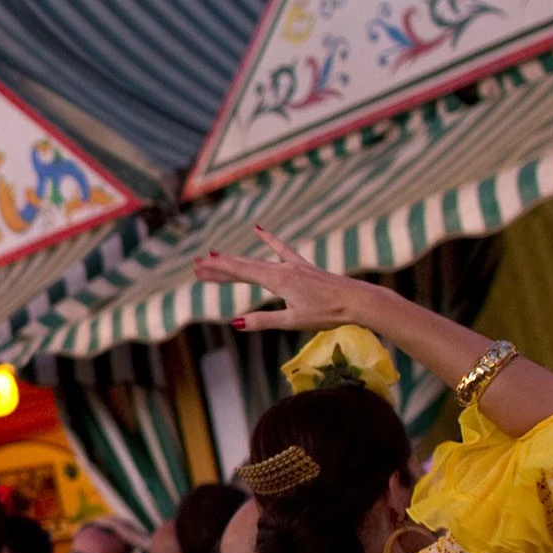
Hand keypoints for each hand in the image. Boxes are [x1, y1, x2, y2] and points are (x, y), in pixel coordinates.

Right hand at [189, 226, 391, 334]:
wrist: (358, 300)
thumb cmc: (328, 314)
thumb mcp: (292, 321)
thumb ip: (263, 321)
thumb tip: (234, 323)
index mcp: (278, 280)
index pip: (240, 272)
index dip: (218, 270)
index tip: (198, 267)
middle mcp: (282, 268)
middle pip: (244, 265)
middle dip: (219, 266)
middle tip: (195, 265)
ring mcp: (293, 265)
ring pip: (257, 260)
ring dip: (236, 259)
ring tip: (215, 254)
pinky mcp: (302, 266)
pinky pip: (281, 249)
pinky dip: (268, 240)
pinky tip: (258, 229)